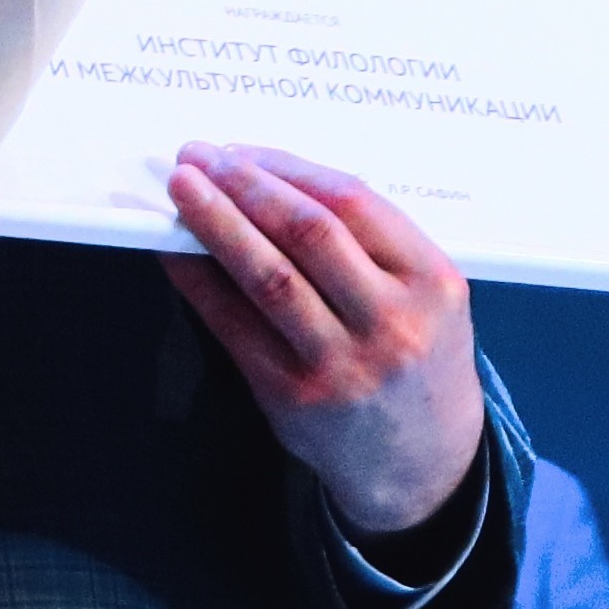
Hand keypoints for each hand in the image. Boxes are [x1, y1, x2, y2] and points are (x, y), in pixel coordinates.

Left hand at [163, 147, 484, 543]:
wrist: (423, 459)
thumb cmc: (417, 356)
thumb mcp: (425, 294)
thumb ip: (368, 243)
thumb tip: (267, 179)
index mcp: (432, 282)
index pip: (352, 203)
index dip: (287, 169)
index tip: (242, 149)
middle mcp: (392, 322)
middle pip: (307, 233)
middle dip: (244, 186)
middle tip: (199, 156)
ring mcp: (342, 363)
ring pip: (267, 276)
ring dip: (215, 224)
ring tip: (181, 189)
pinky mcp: (293, 395)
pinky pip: (234, 324)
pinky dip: (198, 280)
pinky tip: (175, 250)